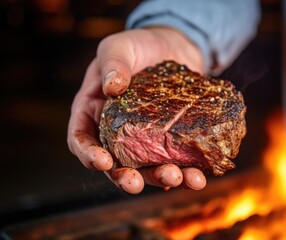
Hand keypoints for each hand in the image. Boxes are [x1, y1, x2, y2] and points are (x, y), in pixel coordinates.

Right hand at [67, 27, 206, 193]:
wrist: (172, 46)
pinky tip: (198, 174)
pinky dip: (186, 170)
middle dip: (126, 178)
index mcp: (94, 111)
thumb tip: (111, 87)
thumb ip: (112, 63)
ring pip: (148, 168)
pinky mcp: (169, 139)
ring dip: (163, 178)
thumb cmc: (138, 45)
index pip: (81, 139)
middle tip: (136, 184)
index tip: (102, 162)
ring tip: (182, 179)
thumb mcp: (119, 47)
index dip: (88, 155)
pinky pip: (176, 159)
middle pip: (116, 164)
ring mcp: (145, 138)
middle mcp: (117, 132)